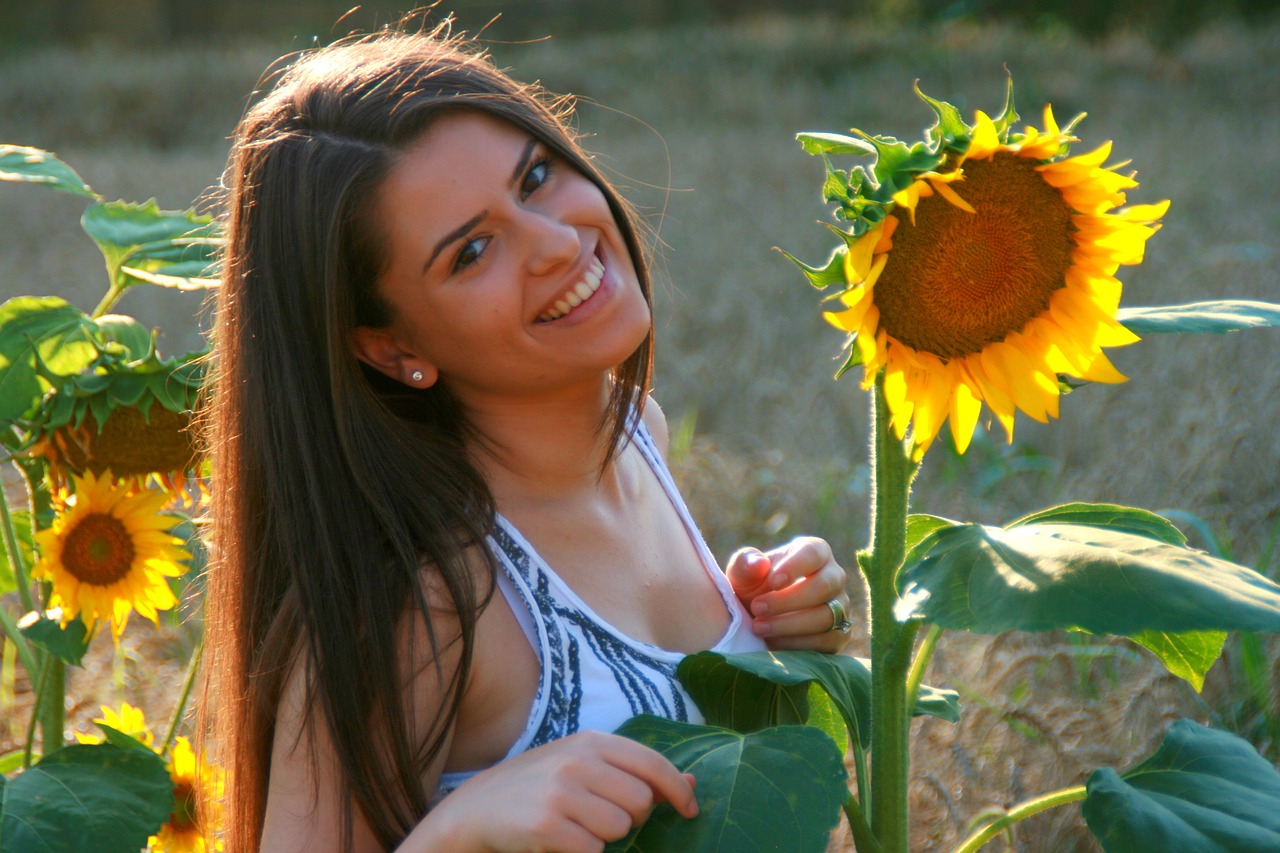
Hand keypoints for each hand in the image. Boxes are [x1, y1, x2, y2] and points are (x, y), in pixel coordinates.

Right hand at [417, 731, 697, 852]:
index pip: (652, 763)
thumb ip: (633, 771)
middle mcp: (577, 760)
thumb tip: (692, 783)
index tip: (689, 810)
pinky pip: (593, 850)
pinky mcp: (547, 824)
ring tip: (576, 827)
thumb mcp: (582, 766)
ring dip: (605, 838)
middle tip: (601, 818)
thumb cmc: (537, 788)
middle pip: (640, 801)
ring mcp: (561, 791)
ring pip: (619, 828)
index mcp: (590, 741)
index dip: (678, 789)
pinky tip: (561, 842)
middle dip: (631, 818)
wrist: (474, 810)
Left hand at [726, 536, 852, 652]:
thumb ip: (745, 564)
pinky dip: (797, 644)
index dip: (794, 567)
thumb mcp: (742, 574)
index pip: (813, 553)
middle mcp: (834, 576)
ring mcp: (840, 606)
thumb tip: (758, 563)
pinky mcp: (839, 634)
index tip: (772, 582)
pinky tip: (772, 643)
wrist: (759, 620)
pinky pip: (827, 640)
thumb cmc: (753, 588)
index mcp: (814, 552)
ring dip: (790, 625)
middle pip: (824, 586)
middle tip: (757, 608)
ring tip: (759, 627)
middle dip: (788, 601)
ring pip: (826, 616)